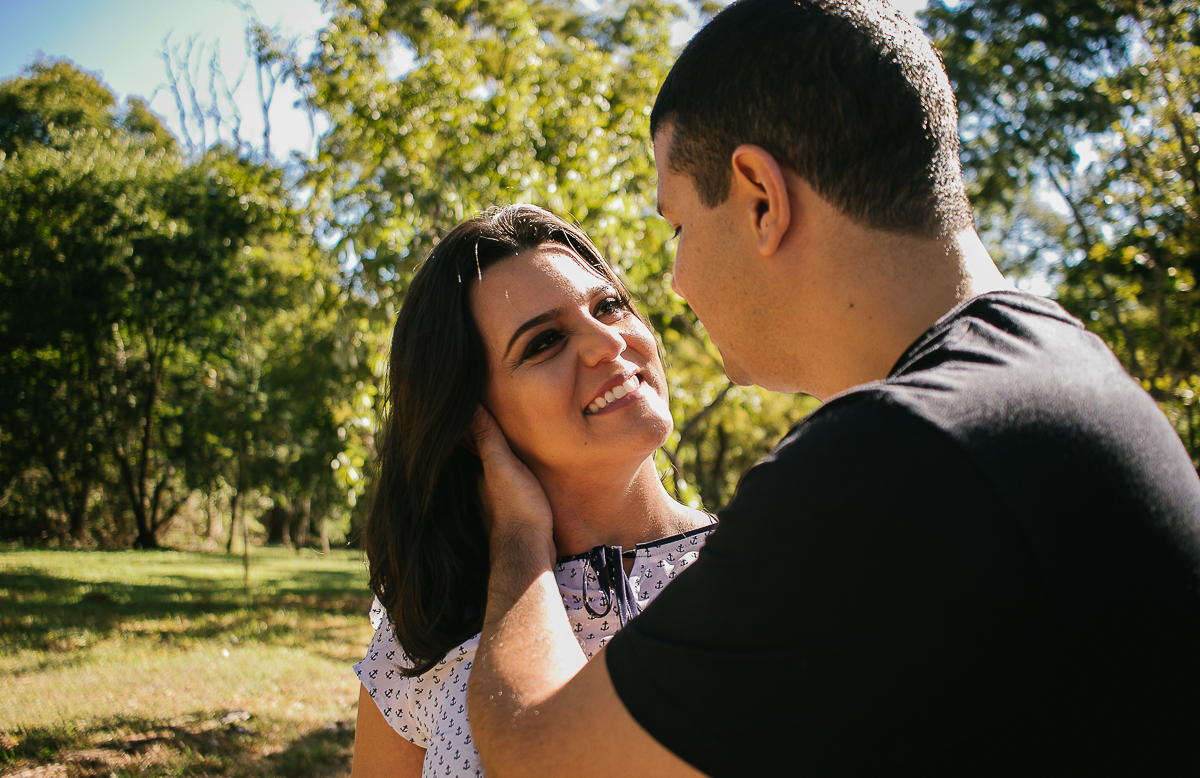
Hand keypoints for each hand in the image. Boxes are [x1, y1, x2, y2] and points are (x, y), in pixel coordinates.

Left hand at [470, 405, 554, 549]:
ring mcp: (495, 502)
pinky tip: (521, 473)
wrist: (530, 553)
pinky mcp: (511, 514)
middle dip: (482, 440)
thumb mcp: (503, 466)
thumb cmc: (517, 507)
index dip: (473, 424)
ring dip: (497, 459)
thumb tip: (468, 407)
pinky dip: (510, 476)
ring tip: (506, 440)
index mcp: (478, 472)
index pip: (471, 442)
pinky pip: (508, 487)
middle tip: (489, 417)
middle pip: (481, 458)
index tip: (472, 404)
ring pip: (493, 474)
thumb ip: (487, 439)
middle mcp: (481, 487)